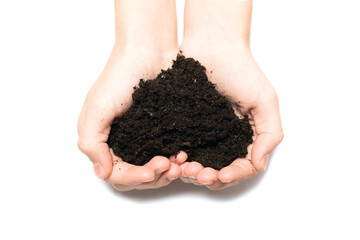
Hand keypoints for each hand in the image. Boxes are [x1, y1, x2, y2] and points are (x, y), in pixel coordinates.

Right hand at [77, 0, 184, 190]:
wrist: (149, 52)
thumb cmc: (119, 77)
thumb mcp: (97, 109)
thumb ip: (92, 142)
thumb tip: (102, 173)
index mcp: (106, 141)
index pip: (116, 174)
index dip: (132, 178)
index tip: (149, 172)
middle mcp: (124, 143)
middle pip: (136, 175)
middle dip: (152, 177)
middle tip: (167, 167)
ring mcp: (145, 138)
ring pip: (153, 168)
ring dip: (165, 172)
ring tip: (178, 164)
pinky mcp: (163, 131)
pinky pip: (168, 153)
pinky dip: (175, 159)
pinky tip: (183, 154)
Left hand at [178, 0, 282, 189]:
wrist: (211, 45)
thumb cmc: (241, 69)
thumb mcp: (265, 100)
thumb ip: (269, 133)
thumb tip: (260, 164)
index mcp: (246, 137)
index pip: (243, 166)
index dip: (234, 175)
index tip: (222, 175)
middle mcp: (225, 140)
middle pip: (220, 171)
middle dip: (211, 178)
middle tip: (199, 174)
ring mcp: (205, 135)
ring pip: (200, 165)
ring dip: (194, 173)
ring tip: (185, 168)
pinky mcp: (185, 128)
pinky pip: (182, 150)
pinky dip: (180, 160)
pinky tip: (175, 158)